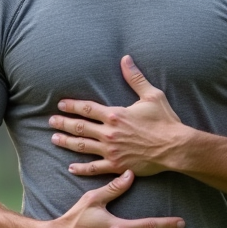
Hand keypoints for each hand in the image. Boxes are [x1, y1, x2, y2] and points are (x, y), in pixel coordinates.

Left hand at [50, 55, 187, 176]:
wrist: (175, 147)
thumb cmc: (165, 121)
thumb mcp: (152, 95)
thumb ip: (135, 78)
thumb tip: (125, 59)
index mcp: (115, 115)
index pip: (87, 109)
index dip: (72, 106)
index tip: (61, 105)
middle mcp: (109, 133)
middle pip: (80, 127)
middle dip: (63, 123)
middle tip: (51, 121)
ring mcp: (111, 151)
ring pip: (82, 146)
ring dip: (66, 142)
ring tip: (54, 139)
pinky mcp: (117, 166)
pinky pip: (95, 168)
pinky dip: (82, 168)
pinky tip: (71, 167)